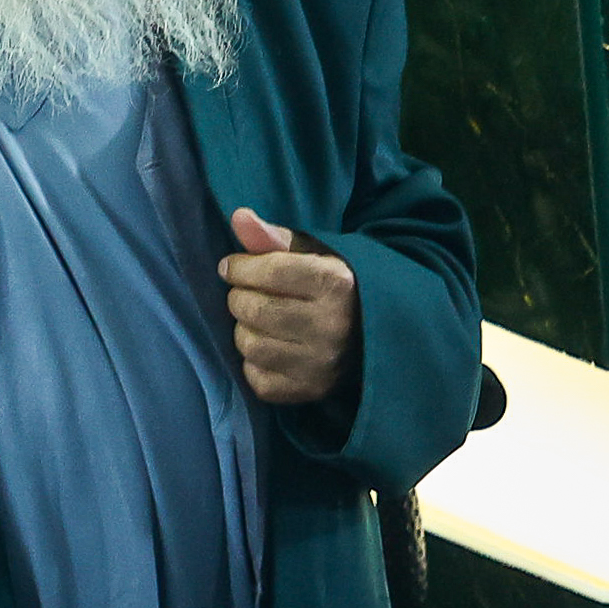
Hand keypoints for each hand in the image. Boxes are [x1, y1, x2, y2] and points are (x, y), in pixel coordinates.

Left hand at [218, 208, 358, 407]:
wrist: (377, 340)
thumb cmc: (338, 288)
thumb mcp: (316, 255)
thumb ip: (275, 237)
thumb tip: (238, 216)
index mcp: (336, 284)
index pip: (267, 272)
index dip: (239, 268)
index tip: (232, 267)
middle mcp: (331, 325)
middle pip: (252, 309)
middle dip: (240, 297)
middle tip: (250, 295)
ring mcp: (320, 364)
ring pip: (249, 344)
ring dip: (245, 330)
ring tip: (261, 321)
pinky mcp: (309, 391)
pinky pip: (256, 377)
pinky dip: (255, 362)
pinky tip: (272, 348)